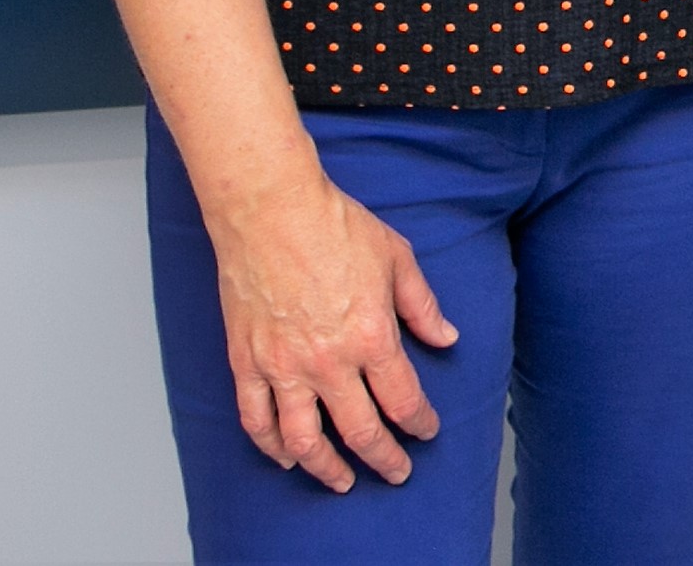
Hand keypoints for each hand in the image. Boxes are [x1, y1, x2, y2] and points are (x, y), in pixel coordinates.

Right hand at [208, 169, 458, 491]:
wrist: (271, 211)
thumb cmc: (336, 227)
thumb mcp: (397, 258)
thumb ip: (422, 306)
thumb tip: (446, 338)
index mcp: (371, 335)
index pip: (403, 399)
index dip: (419, 423)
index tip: (427, 432)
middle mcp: (327, 361)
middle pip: (360, 430)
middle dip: (384, 459)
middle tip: (396, 472)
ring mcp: (282, 366)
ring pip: (304, 440)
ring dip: (326, 468)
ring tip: (341, 481)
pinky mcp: (246, 363)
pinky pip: (256, 420)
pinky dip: (272, 446)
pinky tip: (286, 457)